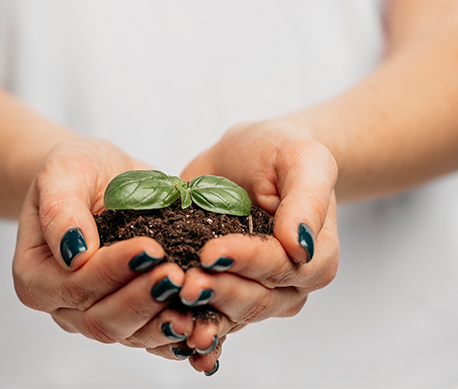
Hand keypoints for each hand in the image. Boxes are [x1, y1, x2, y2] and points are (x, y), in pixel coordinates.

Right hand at [13, 137, 193, 350]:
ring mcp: (97, 312)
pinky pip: (150, 332)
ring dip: (162, 321)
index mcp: (37, 276)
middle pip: (102, 320)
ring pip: (130, 333)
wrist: (98, 178)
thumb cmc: (75, 171)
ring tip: (193, 298)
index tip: (151, 248)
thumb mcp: (62, 174)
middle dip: (143, 299)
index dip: (113, 270)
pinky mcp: (129, 312)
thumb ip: (60, 210)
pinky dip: (174, 330)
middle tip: (177, 275)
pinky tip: (200, 320)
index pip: (76, 284)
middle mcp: (64, 305)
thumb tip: (75, 253)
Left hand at [148, 120, 338, 373]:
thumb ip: (307, 198)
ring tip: (174, 306)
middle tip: (186, 283)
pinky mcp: (223, 289)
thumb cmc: (279, 153)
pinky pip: (213, 317)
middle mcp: (288, 282)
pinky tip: (175, 337)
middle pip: (257, 298)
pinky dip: (195, 330)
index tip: (211, 251)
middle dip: (220, 292)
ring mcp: (255, 291)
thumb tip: (299, 244)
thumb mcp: (302, 158)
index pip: (281, 265)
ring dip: (204, 316)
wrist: (248, 158)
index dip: (247, 261)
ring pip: (232, 314)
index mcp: (314, 254)